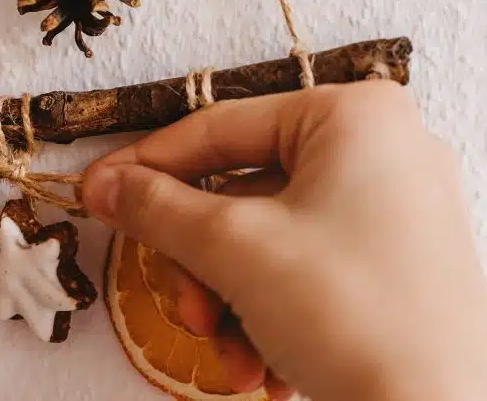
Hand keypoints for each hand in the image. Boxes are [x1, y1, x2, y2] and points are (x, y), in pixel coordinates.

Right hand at [81, 81, 486, 400]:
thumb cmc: (355, 314)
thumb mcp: (235, 248)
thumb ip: (157, 206)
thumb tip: (104, 184)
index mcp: (352, 117)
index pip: (218, 128)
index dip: (146, 165)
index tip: (95, 194)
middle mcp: (378, 152)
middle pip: (237, 195)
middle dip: (201, 267)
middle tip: (187, 312)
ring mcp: (389, 212)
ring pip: (262, 244)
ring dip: (228, 305)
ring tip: (232, 359)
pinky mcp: (390, 266)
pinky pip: (300, 274)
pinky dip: (267, 319)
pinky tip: (266, 369)